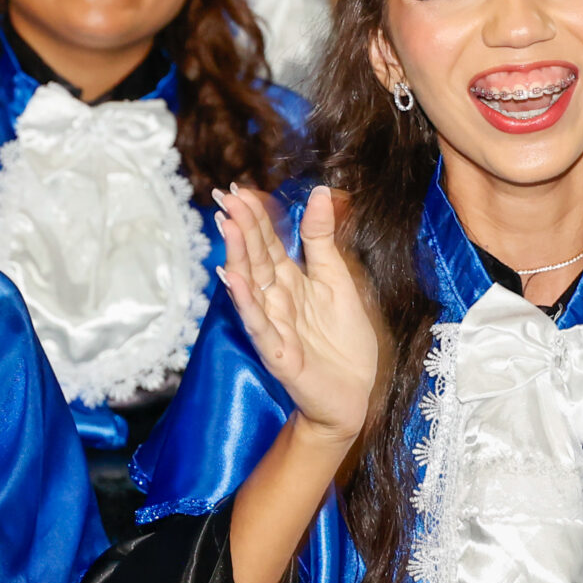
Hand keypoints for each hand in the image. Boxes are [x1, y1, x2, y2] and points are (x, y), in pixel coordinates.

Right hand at [215, 184, 378, 444]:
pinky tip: (234, 281)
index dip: (255, 217)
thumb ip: (322, 239)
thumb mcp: (338, 279)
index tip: (239, 189)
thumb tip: (318, 192)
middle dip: (241, 228)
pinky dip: (247, 302)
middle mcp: (276, 299)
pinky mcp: (278, 353)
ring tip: (226, 227)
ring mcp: (274, 325)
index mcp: (290, 281)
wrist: (357, 393)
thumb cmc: (344, 341)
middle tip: (224, 197)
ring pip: (251, 286)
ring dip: (238, 257)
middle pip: (256, 258)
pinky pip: (259, 324)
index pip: (268, 243)